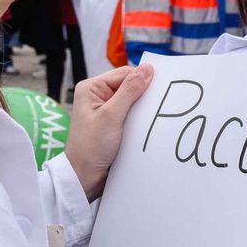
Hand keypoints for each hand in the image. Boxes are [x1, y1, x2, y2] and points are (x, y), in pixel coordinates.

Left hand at [63, 65, 153, 199]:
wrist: (85, 178)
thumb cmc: (90, 147)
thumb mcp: (112, 116)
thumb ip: (129, 91)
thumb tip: (147, 68)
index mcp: (91, 88)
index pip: (124, 74)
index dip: (142, 78)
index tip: (162, 85)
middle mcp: (98, 96)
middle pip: (129, 86)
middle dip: (143, 95)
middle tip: (159, 103)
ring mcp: (106, 111)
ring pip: (133, 102)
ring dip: (142, 109)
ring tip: (153, 116)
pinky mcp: (113, 124)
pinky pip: (132, 115)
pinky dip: (140, 119)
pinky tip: (147, 125)